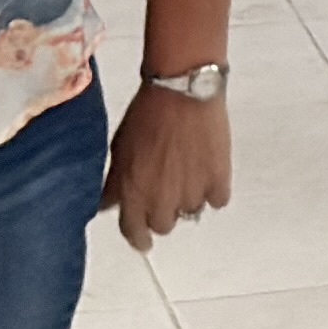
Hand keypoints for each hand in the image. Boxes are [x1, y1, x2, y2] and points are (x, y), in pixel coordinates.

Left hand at [105, 83, 233, 246]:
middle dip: (163, 212)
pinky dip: (213, 190)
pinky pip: (217, 200)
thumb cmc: (146, 113)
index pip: (133, 233)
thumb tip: (108, 204)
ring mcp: (192, 193)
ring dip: (187, 199)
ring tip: (188, 172)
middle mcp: (162, 201)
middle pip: (163, 226)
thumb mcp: (119, 148)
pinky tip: (208, 172)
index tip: (143, 239)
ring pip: (190, 212)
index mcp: (133, 194)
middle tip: (165, 192)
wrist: (183, 88)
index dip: (137, 237)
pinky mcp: (218, 180)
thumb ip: (114, 183)